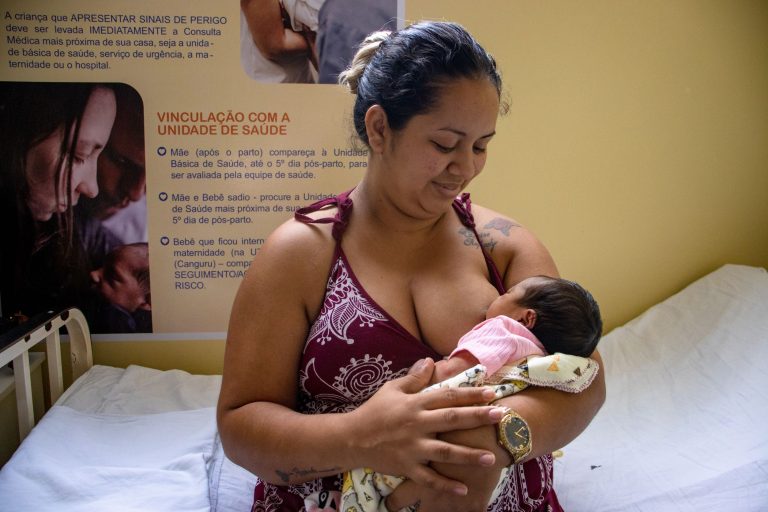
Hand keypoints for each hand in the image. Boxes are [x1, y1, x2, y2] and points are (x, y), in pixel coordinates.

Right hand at [349, 358, 506, 495]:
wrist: (351, 438)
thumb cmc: (374, 411)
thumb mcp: (392, 389)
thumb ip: (414, 377)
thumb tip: (431, 361)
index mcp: (414, 403)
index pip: (447, 396)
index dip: (470, 393)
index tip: (491, 392)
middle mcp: (416, 424)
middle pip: (451, 419)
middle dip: (477, 417)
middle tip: (501, 415)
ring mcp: (412, 448)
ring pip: (445, 452)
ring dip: (468, 455)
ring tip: (491, 457)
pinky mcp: (406, 467)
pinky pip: (428, 478)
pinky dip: (445, 484)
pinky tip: (464, 487)